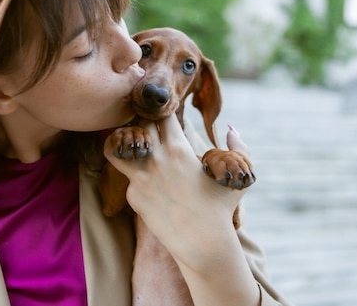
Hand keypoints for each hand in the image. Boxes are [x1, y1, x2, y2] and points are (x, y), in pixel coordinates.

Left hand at [103, 114, 247, 265]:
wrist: (203, 243)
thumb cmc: (221, 209)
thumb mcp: (237, 176)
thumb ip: (239, 147)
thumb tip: (231, 128)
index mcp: (177, 148)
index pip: (161, 114)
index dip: (163, 113)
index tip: (167, 120)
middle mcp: (155, 159)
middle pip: (138, 124)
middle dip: (144, 125)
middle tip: (150, 132)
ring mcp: (140, 178)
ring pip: (117, 147)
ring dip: (124, 143)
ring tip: (134, 147)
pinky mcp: (133, 196)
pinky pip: (128, 178)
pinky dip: (137, 177)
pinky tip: (150, 185)